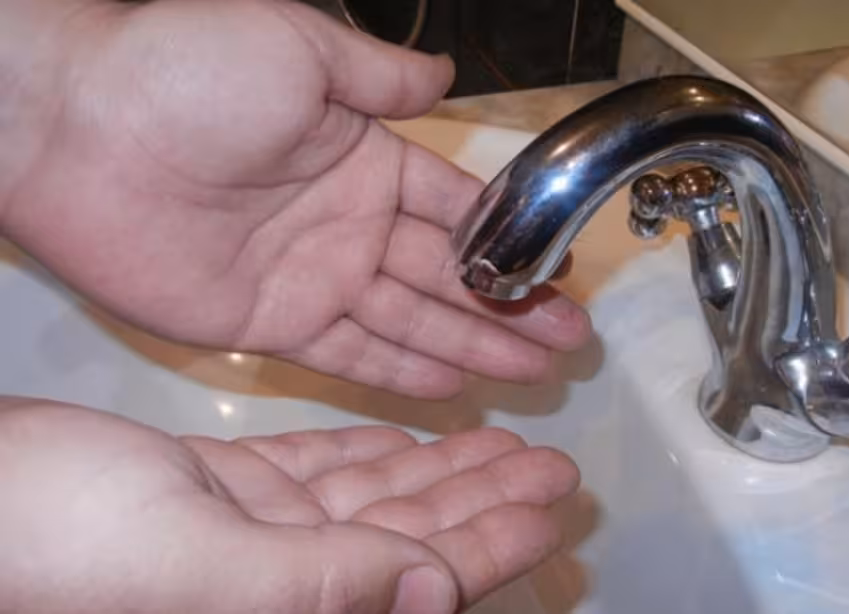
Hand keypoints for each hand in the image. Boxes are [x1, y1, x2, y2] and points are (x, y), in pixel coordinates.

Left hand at [0, 0, 590, 398]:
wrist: (75, 129)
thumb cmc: (181, 70)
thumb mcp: (301, 50)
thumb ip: (380, 76)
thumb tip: (442, 77)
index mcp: (363, 156)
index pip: (457, 208)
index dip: (513, 239)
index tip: (561, 268)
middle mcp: (347, 221)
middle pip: (448, 276)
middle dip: (512, 307)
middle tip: (570, 339)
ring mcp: (312, 277)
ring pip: (413, 321)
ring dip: (476, 346)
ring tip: (536, 370)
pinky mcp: (271, 324)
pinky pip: (353, 354)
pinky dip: (404, 373)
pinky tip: (456, 386)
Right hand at [0, 398, 579, 612]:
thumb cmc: (44, 547)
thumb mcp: (195, 567)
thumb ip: (318, 585)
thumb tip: (430, 595)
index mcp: (286, 608)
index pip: (419, 579)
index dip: (493, 542)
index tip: (551, 505)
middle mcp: (276, 581)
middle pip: (409, 538)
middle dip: (484, 500)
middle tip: (549, 466)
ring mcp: (245, 535)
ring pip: (369, 501)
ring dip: (438, 471)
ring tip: (501, 444)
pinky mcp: (214, 494)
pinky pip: (310, 475)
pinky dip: (363, 456)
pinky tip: (408, 444)